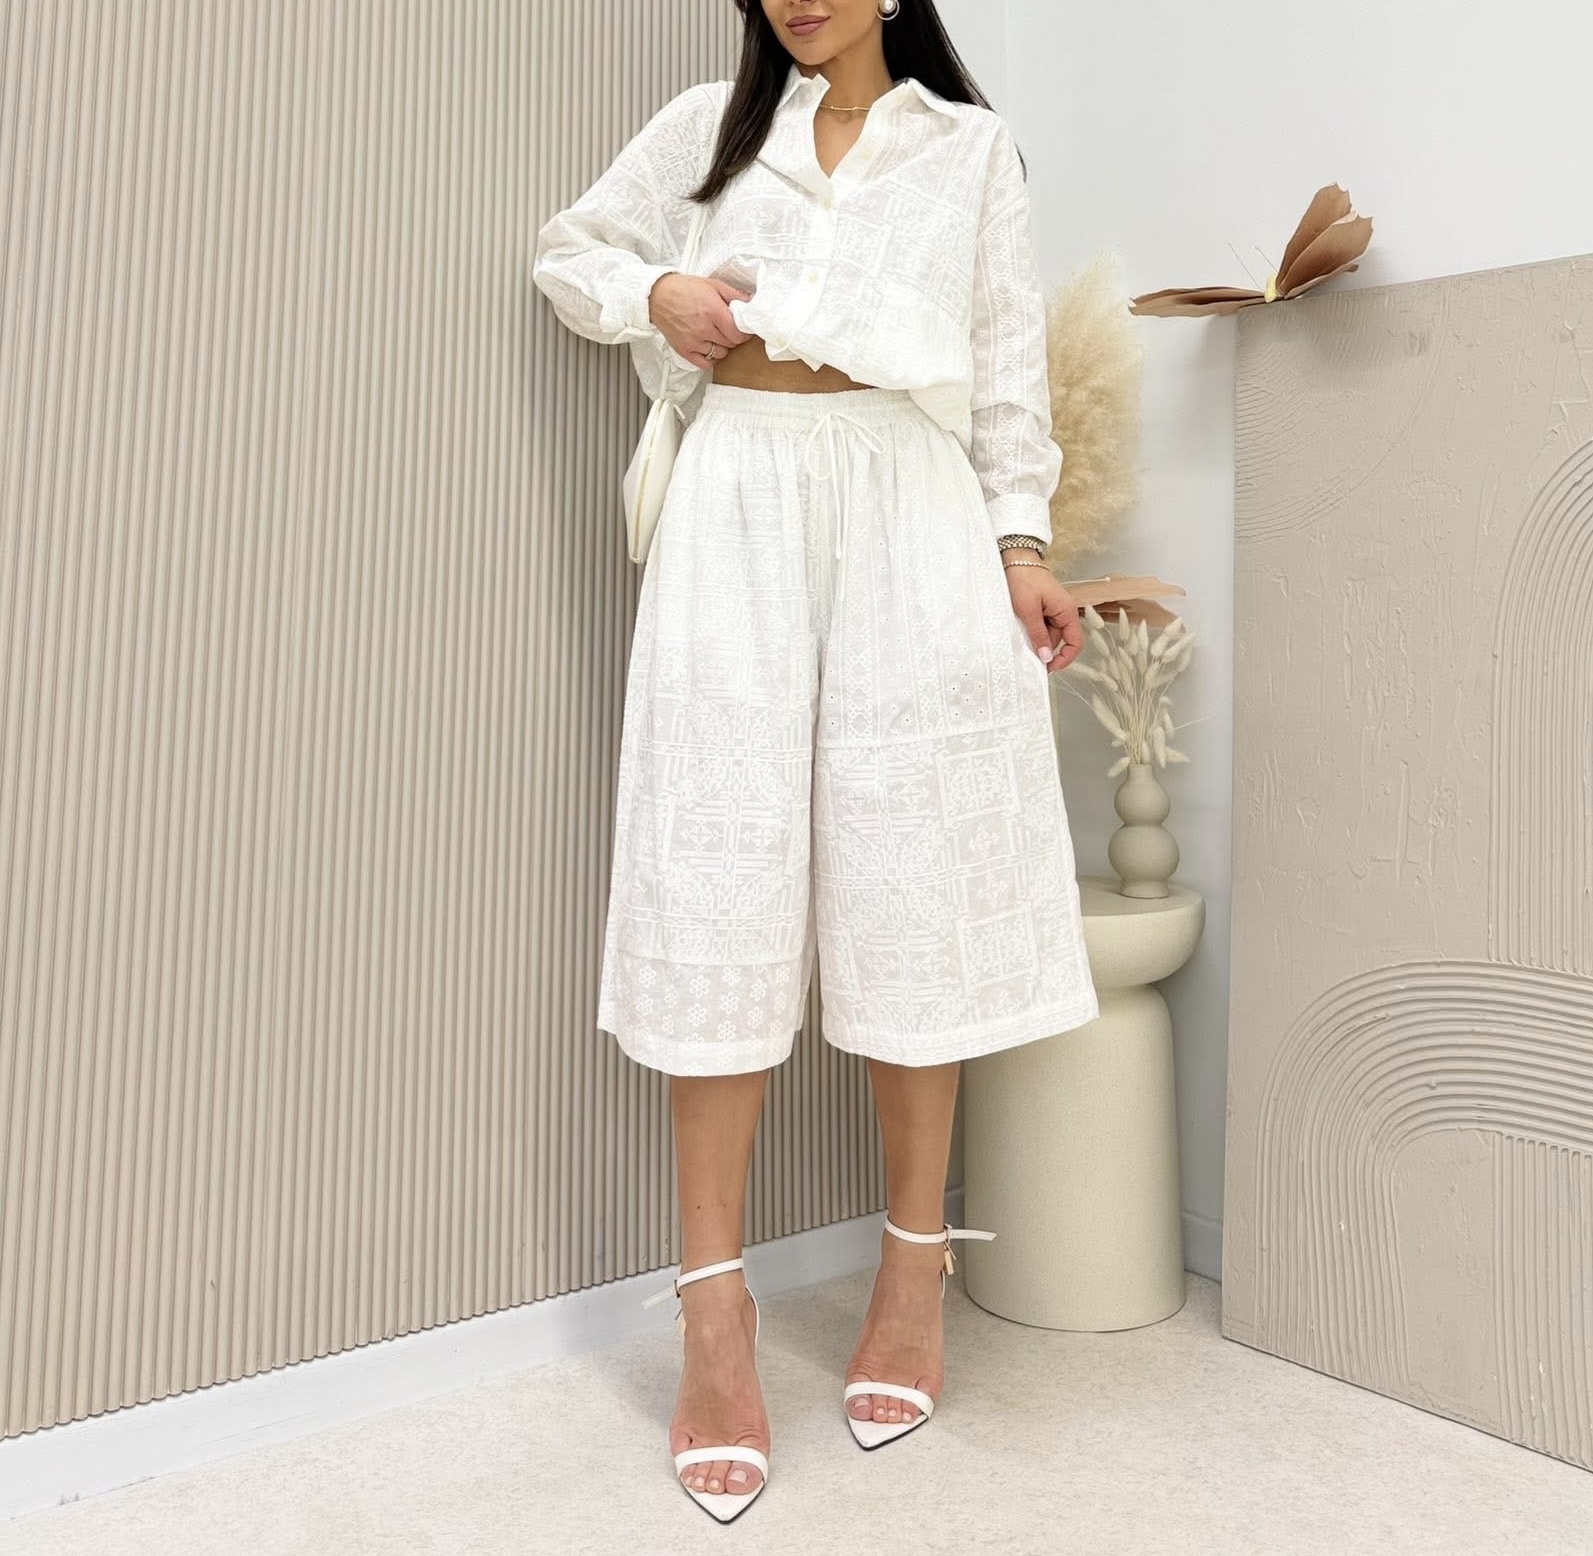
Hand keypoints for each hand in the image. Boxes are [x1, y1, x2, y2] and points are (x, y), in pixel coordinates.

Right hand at [648, 272, 752, 370]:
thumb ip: (734, 294)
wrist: (657, 295)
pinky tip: (708, 347)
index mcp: (712, 311)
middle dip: (733, 337)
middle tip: (728, 328)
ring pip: (719, 354)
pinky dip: (710, 358)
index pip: (738, 334)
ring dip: (722, 347)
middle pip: (730, 344)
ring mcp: (693, 342)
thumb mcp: (712, 285)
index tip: (743, 329)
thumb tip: (752, 301)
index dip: (744, 333)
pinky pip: (705, 364)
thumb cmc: (683, 289)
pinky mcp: (684, 350)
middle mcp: (703, 328)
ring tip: (716, 336)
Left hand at [1004, 558, 1082, 674]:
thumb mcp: (1028, 610)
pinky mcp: (1044, 608)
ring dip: (1035, 638)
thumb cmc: (1023, 579)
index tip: (1048, 668)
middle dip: (1043, 648)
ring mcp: (1054, 610)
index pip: (1075, 643)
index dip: (1064, 659)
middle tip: (1023, 653)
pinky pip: (1041, 625)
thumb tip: (1045, 658)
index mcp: (1067, 611)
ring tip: (1018, 634)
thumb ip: (1038, 634)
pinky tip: (1020, 627)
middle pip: (1058, 640)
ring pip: (1047, 634)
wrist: (1015, 558)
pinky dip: (1031, 630)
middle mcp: (1064, 612)